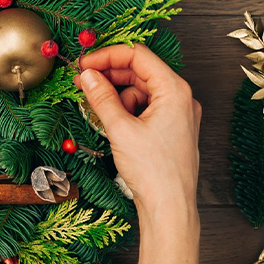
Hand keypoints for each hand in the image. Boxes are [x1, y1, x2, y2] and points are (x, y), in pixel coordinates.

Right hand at [76, 44, 200, 227]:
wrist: (169, 207)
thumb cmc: (153, 171)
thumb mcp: (120, 129)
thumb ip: (102, 97)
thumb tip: (88, 76)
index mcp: (175, 90)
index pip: (138, 56)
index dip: (107, 56)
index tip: (84, 64)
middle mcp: (180, 98)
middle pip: (140, 72)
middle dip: (110, 76)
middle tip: (83, 82)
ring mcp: (177, 115)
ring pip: (140, 91)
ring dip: (116, 96)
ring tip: (97, 109)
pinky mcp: (170, 129)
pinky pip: (145, 108)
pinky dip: (126, 111)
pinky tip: (112, 123)